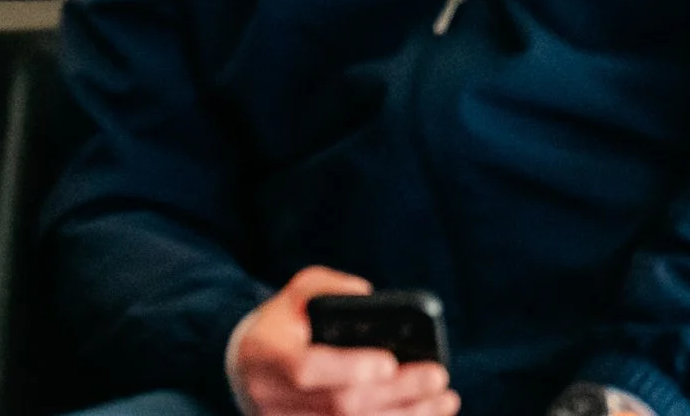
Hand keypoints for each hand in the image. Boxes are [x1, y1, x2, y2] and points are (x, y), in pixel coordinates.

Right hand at [226, 269, 455, 415]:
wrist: (245, 373)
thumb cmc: (278, 329)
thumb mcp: (290, 297)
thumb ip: (324, 287)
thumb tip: (367, 294)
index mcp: (264, 356)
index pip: (304, 369)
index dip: (348, 368)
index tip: (389, 361)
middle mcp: (271, 400)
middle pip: (341, 406)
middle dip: (395, 393)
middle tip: (438, 377)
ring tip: (443, 400)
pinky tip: (422, 415)